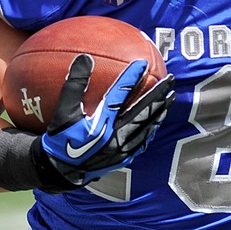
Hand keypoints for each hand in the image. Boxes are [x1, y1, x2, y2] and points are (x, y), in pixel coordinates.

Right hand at [40, 53, 174, 184]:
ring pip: (147, 128)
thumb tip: (85, 58)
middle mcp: (115, 137)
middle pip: (143, 112)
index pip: (120, 95)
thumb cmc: (59, 139)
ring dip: (160, 111)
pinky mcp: (122, 160)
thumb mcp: (62, 112)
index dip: (131, 77)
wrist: (60, 172)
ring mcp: (121, 150)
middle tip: (171, 79)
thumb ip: (74, 85)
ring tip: (170, 98)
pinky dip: (151, 129)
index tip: (141, 63)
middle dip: (158, 94)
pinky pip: (142, 142)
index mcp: (101, 123)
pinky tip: (156, 122)